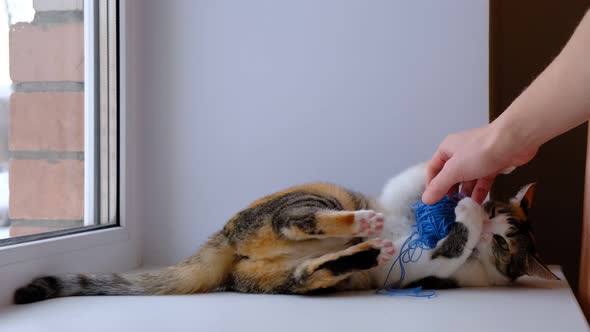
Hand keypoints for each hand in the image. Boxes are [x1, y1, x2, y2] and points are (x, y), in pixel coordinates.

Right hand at [422, 124, 537, 204]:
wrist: (513, 141)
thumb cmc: (479, 152)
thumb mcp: (454, 170)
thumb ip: (439, 186)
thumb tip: (425, 200)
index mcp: (447, 149)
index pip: (434, 168)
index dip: (432, 184)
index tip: (433, 200)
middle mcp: (461, 152)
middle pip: (451, 174)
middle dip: (450, 190)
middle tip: (449, 206)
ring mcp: (478, 158)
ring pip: (468, 178)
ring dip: (465, 192)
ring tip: (463, 207)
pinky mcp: (493, 163)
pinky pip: (482, 180)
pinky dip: (479, 191)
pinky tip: (477, 203)